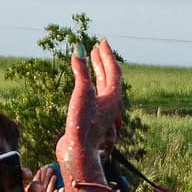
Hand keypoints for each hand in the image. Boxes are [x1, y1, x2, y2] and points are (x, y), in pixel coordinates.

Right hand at [57, 39, 122, 178]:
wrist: (78, 151)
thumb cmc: (82, 124)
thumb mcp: (82, 93)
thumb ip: (81, 70)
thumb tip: (79, 47)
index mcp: (113, 97)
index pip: (113, 70)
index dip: (107, 54)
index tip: (102, 41)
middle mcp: (110, 103)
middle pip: (109, 76)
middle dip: (103, 60)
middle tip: (97, 46)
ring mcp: (101, 110)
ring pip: (101, 85)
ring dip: (96, 70)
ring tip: (90, 58)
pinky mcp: (91, 116)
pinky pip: (92, 93)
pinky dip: (88, 82)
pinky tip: (82, 80)